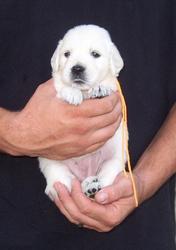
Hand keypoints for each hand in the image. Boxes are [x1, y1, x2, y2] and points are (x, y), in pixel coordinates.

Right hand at [1, 79, 121, 158]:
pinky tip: (107, 128)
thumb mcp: (48, 91)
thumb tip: (77, 77)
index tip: (115, 94)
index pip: (105, 105)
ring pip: (109, 132)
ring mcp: (82, 142)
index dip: (114, 99)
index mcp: (76, 112)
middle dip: (118, 108)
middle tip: (117, 103)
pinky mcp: (79, 151)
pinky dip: (107, 134)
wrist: (26, 136)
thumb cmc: (35, 114)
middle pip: (110, 118)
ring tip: (116, 115)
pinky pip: (100, 143)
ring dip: (116, 122)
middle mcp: (82, 128)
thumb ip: (65, 82)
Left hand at [54, 172, 141, 231]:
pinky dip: (66, 207)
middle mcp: (103, 224)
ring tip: (55, 191)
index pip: (87, 208)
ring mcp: (97, 223)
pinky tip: (61, 197)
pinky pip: (76, 216)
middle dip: (65, 199)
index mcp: (111, 216)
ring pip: (74, 218)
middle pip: (77, 215)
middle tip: (58, 185)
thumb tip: (99, 197)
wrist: (135, 190)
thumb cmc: (131, 186)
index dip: (77, 195)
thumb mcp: (126, 185)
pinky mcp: (92, 219)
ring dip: (62, 204)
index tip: (73, 181)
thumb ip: (114, 191)